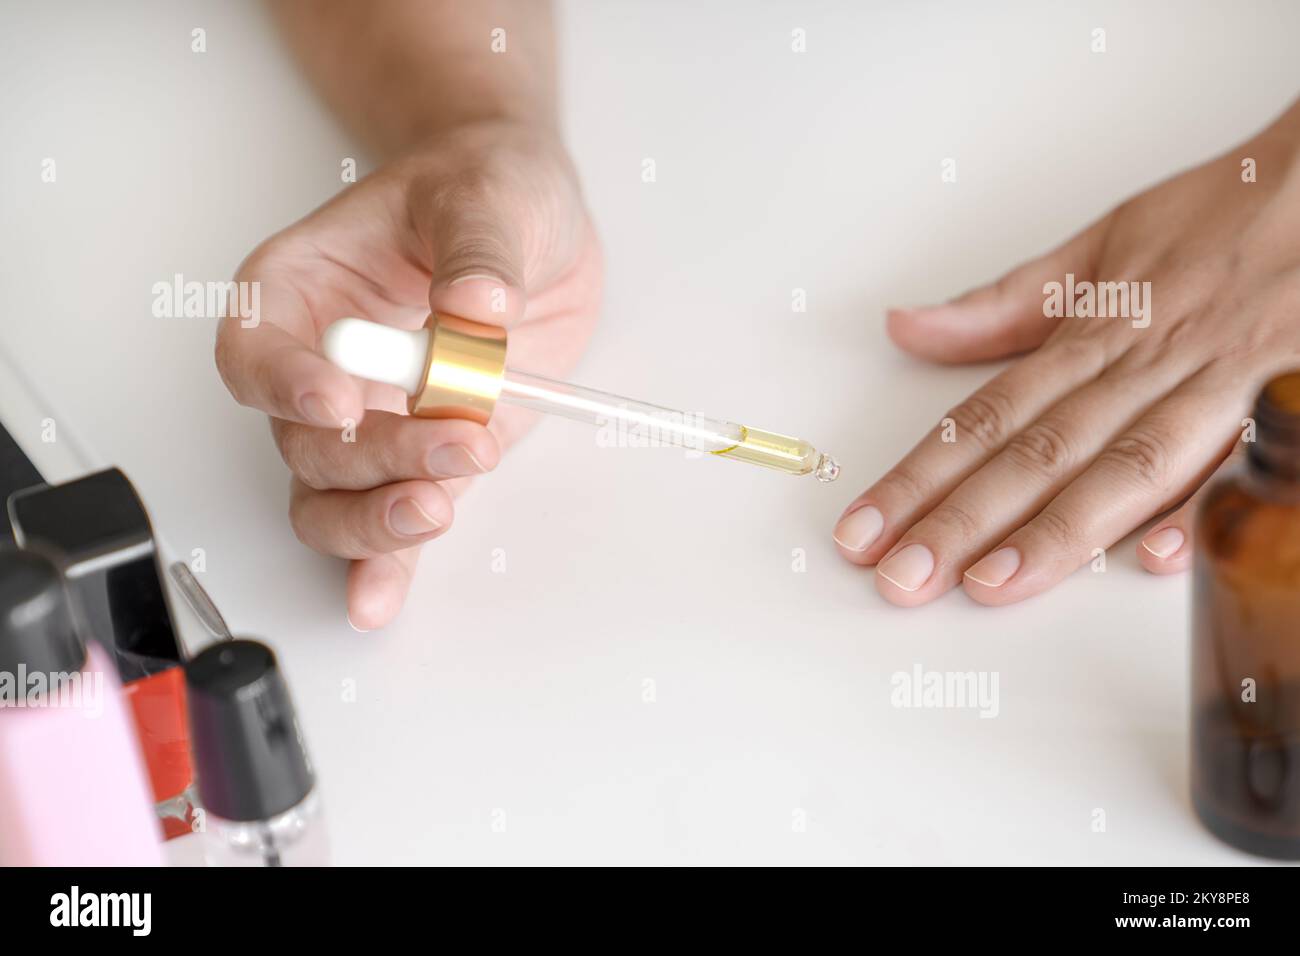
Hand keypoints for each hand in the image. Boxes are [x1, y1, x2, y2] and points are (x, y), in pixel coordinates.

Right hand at [216, 120, 601, 627]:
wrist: (531, 224)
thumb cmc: (483, 187)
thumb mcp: (488, 194)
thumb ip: (478, 252)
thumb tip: (478, 307)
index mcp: (304, 288)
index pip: (256, 346)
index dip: (284, 382)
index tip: (340, 401)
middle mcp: (322, 364)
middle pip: (306, 439)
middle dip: (374, 457)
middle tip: (453, 442)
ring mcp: (373, 419)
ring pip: (332, 496)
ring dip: (377, 518)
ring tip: (439, 506)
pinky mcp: (424, 455)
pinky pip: (389, 521)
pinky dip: (386, 563)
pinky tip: (380, 598)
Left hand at [834, 100, 1299, 605]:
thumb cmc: (1220, 220)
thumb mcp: (1099, 248)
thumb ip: (1003, 306)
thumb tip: (906, 328)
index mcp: (1095, 332)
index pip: (985, 417)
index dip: (917, 477)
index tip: (863, 529)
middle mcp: (1146, 362)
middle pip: (1038, 452)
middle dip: (963, 521)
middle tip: (900, 578)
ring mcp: (1218, 382)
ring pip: (1125, 465)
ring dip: (1056, 530)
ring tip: (986, 586)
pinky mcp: (1286, 397)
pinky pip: (1237, 456)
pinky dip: (1199, 505)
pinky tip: (1149, 559)